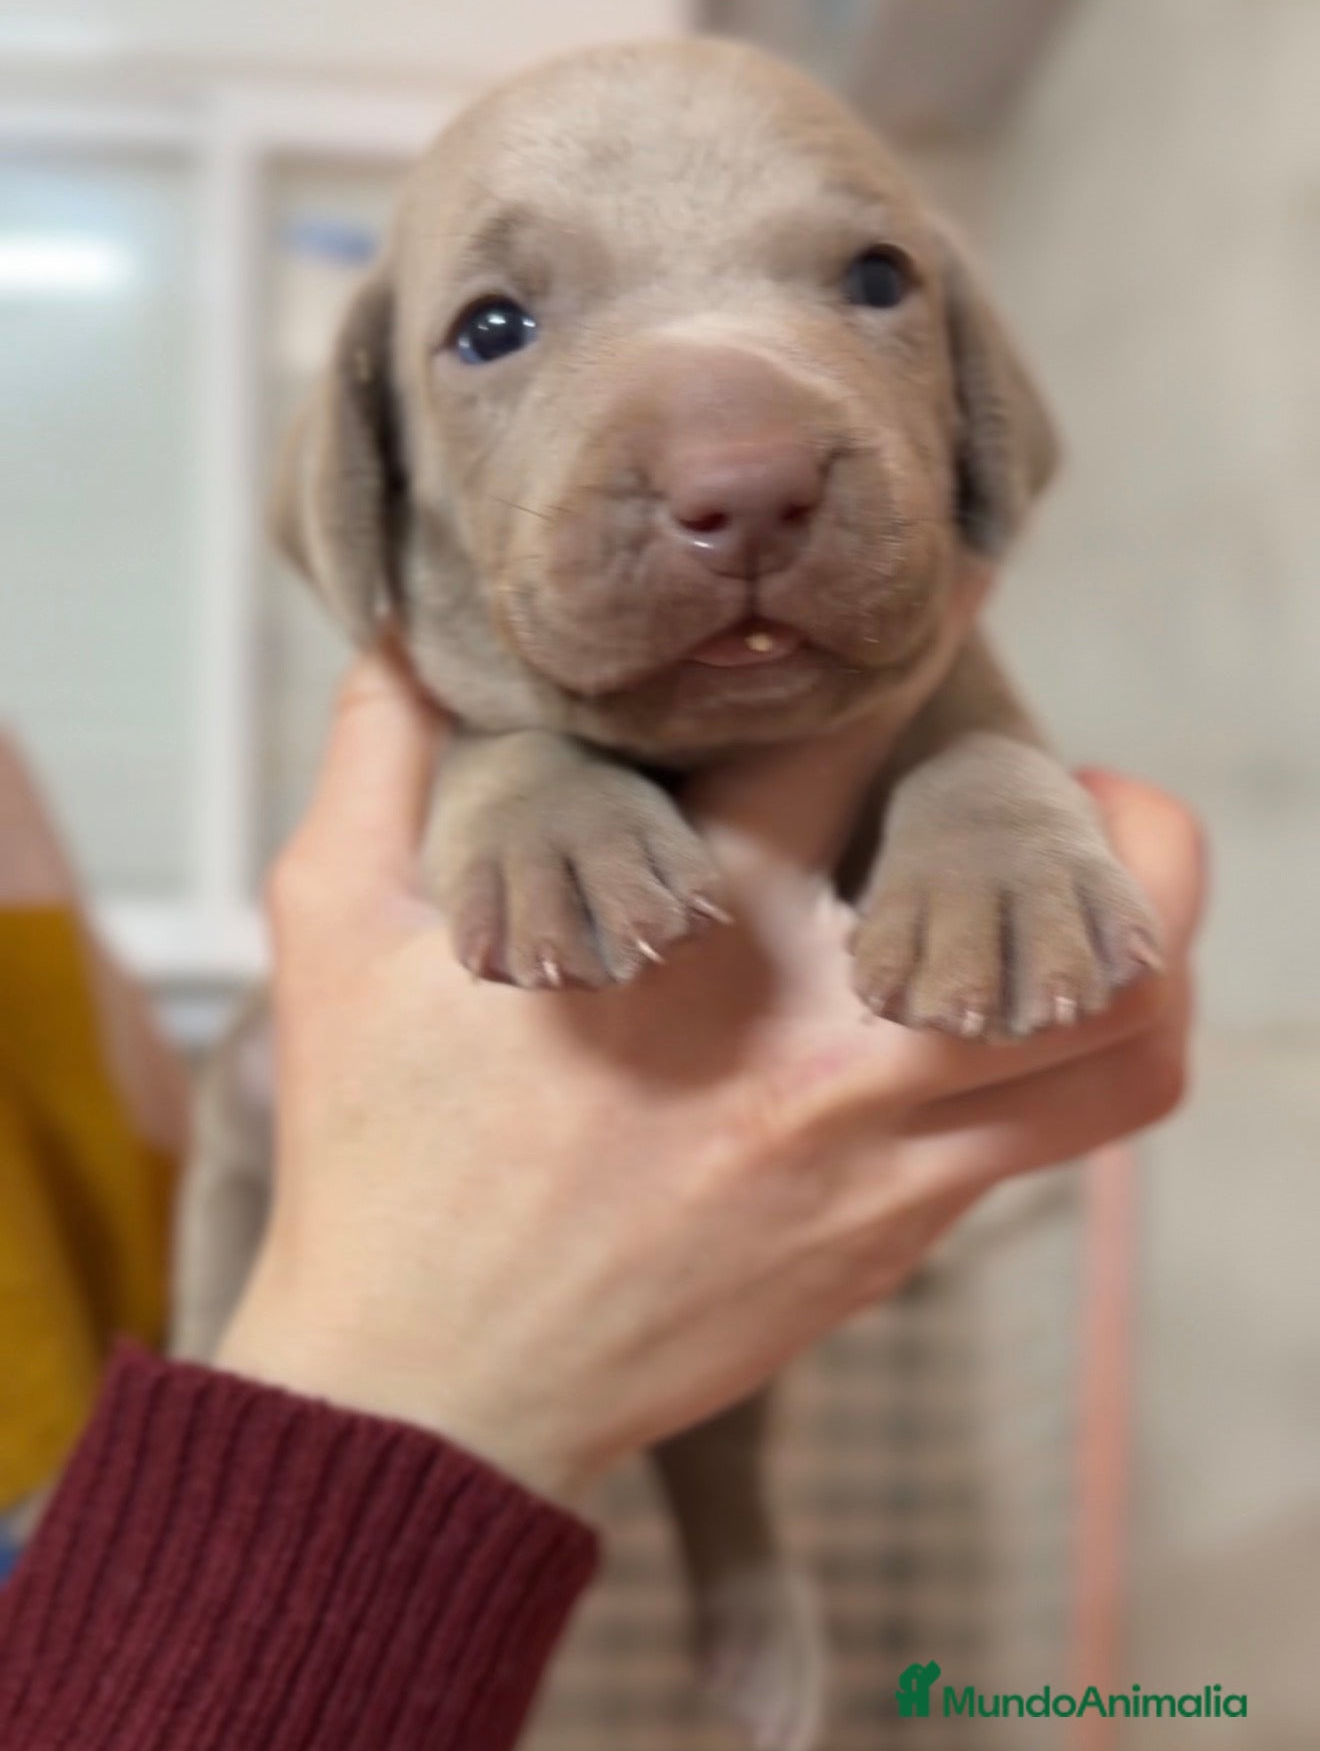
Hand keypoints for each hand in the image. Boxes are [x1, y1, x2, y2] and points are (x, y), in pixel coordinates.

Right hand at [218, 652, 1202, 1503]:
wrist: (434, 1393)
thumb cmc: (380, 1156)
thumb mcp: (336, 930)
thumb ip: (382, 754)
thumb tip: (414, 634)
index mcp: (692, 932)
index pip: (858, 732)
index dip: (921, 632)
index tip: (941, 591)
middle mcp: (819, 1039)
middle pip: (1053, 893)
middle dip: (1100, 805)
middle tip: (1061, 766)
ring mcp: (880, 1152)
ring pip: (1117, 1031)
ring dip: (1147, 937)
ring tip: (1094, 886)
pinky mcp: (900, 1233)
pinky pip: (1078, 1129)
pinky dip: (1105, 1044)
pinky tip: (1030, 1000)